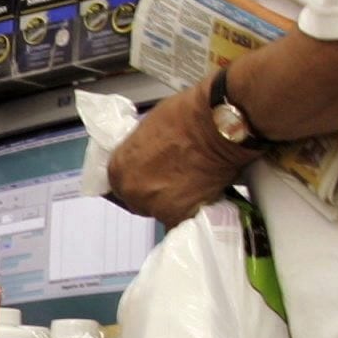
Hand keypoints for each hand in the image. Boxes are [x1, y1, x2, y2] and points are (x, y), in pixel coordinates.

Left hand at [106, 87, 249, 225]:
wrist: (219, 124)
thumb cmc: (188, 116)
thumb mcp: (148, 129)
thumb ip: (140, 153)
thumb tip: (147, 159)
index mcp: (118, 168)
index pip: (121, 185)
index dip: (140, 180)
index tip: (152, 177)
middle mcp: (132, 190)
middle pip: (139, 201)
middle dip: (155, 193)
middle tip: (175, 179)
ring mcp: (156, 205)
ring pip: (162, 211)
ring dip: (175, 202)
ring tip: (194, 183)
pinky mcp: (182, 214)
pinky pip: (184, 221)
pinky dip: (193, 212)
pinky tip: (202, 197)